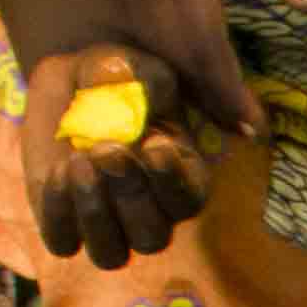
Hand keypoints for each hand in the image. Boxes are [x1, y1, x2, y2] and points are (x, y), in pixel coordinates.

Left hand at [17, 36, 207, 274]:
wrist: (66, 53)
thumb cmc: (130, 60)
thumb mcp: (176, 54)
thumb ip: (212, 85)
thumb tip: (251, 125)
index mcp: (182, 173)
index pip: (189, 199)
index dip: (172, 183)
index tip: (154, 146)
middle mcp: (146, 204)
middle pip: (151, 237)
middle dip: (129, 196)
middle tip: (106, 150)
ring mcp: (102, 214)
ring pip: (110, 254)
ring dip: (95, 215)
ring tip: (77, 164)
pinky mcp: (60, 212)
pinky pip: (61, 241)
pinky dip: (58, 215)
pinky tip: (55, 172)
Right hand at [110, 0, 306, 134]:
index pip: (203, 38)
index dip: (227, 87)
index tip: (254, 124)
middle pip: (175, 52)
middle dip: (209, 98)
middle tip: (247, 136)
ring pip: (155, 44)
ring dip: (187, 83)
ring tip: (223, 118)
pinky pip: (145, 25)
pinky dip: (169, 57)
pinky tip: (194, 76)